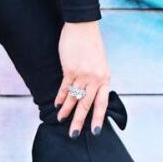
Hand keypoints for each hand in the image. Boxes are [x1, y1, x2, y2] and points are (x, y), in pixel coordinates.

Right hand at [55, 21, 110, 137]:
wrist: (83, 27)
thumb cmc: (92, 45)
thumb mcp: (100, 64)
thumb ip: (97, 79)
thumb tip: (90, 94)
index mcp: (105, 78)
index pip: (102, 103)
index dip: (98, 118)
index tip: (95, 132)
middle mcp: (95, 78)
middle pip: (86, 105)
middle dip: (79, 121)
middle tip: (73, 134)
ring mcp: (82, 74)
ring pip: (74, 98)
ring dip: (66, 111)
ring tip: (61, 121)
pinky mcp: (70, 69)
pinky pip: (64, 87)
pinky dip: (60, 97)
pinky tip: (57, 105)